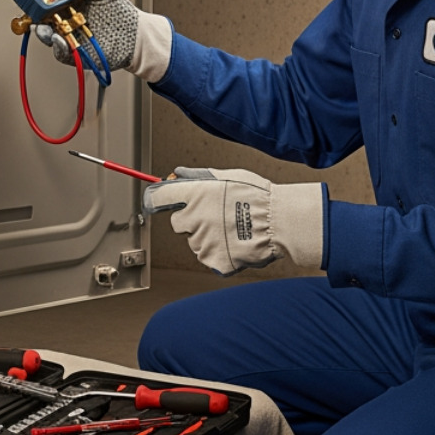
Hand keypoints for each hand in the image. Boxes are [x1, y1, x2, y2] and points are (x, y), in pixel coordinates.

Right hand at [34, 0, 171, 79]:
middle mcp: (68, 20)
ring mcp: (71, 37)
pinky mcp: (76, 53)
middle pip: (44, 17)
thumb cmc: (122, 13)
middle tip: (35, 7)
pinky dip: (57, 46)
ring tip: (44, 26)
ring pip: (49, 35)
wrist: (137, 35)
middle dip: (36, 12)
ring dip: (43, 30)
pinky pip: (61, 52)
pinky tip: (58, 38)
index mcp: (72, 4)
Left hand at [142, 167, 324, 274]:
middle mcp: (193, 218)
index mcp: (194, 194)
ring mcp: (202, 241)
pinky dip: (219, 253)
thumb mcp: (227, 176)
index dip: (157, 199)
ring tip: (232, 229)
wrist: (279, 222)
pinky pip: (208, 257)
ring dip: (207, 237)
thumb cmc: (257, 195)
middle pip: (178, 223)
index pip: (158, 196)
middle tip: (216, 216)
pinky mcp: (212, 260)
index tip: (156, 202)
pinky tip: (235, 243)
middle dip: (192, 220)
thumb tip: (176, 174)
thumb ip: (197, 177)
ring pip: (195, 242)